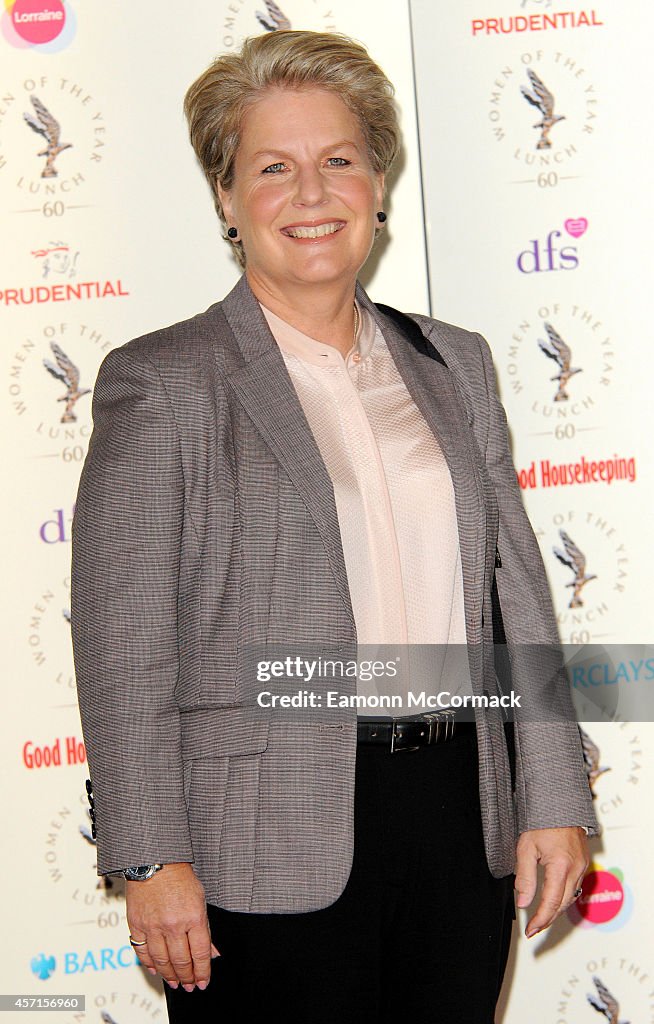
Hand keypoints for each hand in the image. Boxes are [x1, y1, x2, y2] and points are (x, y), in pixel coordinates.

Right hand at [126, 862, 219, 990]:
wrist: (154, 861)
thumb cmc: (179, 876)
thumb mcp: (200, 898)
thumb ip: (205, 928)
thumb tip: (211, 952)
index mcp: (193, 917)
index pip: (200, 954)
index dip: (203, 972)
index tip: (203, 981)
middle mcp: (173, 925)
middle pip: (181, 962)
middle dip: (187, 978)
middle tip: (189, 986)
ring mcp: (153, 927)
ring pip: (162, 961)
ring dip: (169, 975)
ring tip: (175, 982)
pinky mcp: (136, 925)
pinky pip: (142, 952)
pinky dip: (149, 964)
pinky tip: (156, 970)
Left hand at [514, 826, 588, 937]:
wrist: (559, 805)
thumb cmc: (542, 822)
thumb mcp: (526, 848)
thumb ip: (525, 877)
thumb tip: (523, 902)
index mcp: (561, 865)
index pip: (551, 902)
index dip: (540, 920)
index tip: (530, 930)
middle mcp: (575, 869)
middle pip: (562, 904)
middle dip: (548, 919)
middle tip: (533, 929)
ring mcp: (582, 866)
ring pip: (570, 897)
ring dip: (556, 910)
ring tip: (540, 918)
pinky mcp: (583, 863)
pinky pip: (575, 887)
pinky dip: (564, 897)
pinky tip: (554, 900)